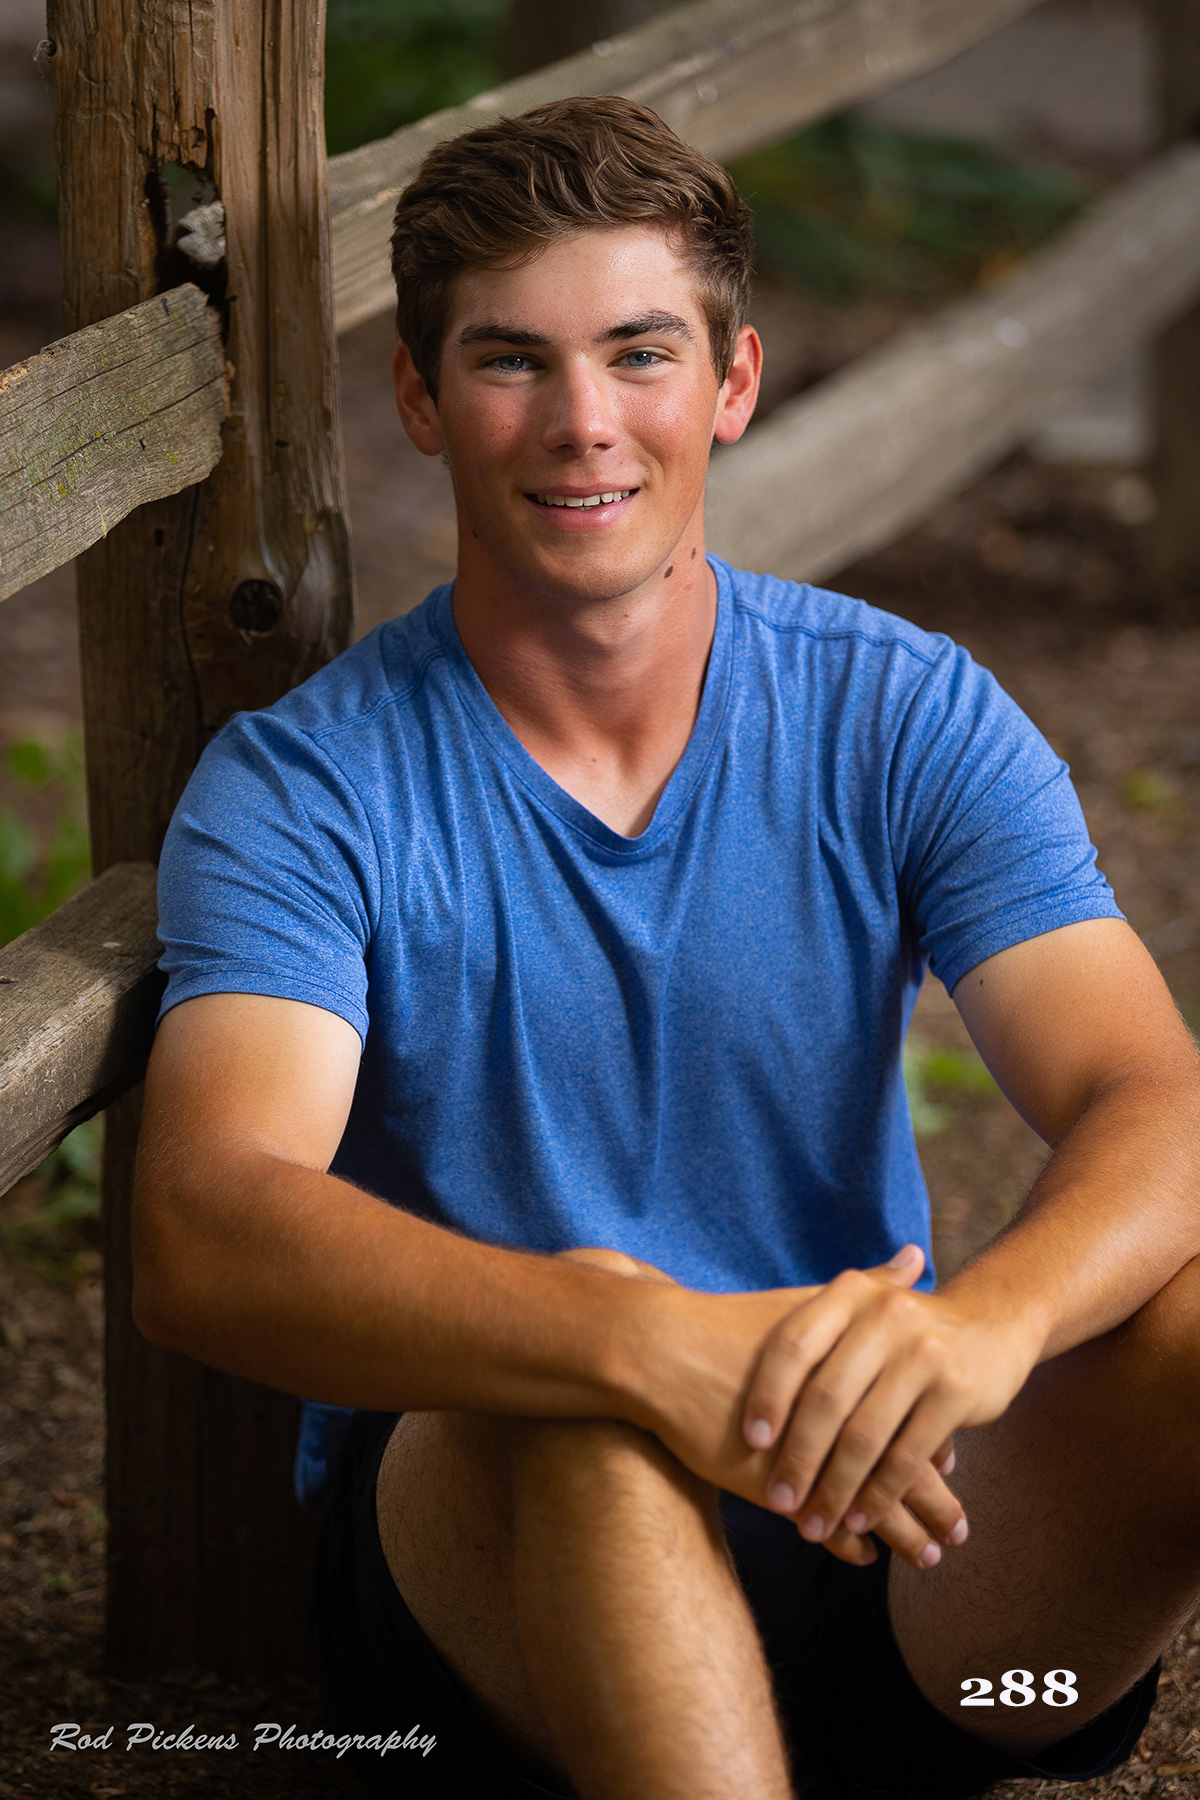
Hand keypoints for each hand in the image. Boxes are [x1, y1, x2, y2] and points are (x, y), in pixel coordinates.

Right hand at [562, 1245, 967, 1570]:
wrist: (662, 1353)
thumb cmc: (736, 1325)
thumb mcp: (809, 1306)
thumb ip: (869, 1289)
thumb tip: (915, 1257)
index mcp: (856, 1375)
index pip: (913, 1418)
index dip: (937, 1445)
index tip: (958, 1467)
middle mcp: (837, 1421)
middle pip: (902, 1470)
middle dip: (933, 1506)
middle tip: (960, 1532)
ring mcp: (807, 1458)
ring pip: (869, 1507)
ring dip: (902, 1536)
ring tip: (929, 1557)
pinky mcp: (773, 1486)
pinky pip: (824, 1528)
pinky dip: (848, 1544)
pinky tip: (863, 1556)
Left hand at [740, 1244, 1039, 1556]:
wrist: (992, 1322)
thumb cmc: (903, 1329)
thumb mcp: (858, 1313)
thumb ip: (809, 1337)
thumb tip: (737, 1384)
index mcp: (850, 1293)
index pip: (795, 1344)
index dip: (769, 1394)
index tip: (751, 1441)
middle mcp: (885, 1315)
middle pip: (827, 1397)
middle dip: (799, 1458)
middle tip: (779, 1501)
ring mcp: (923, 1353)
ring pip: (866, 1435)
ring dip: (836, 1489)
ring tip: (813, 1524)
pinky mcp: (955, 1391)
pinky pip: (907, 1455)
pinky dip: (879, 1495)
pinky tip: (860, 1521)